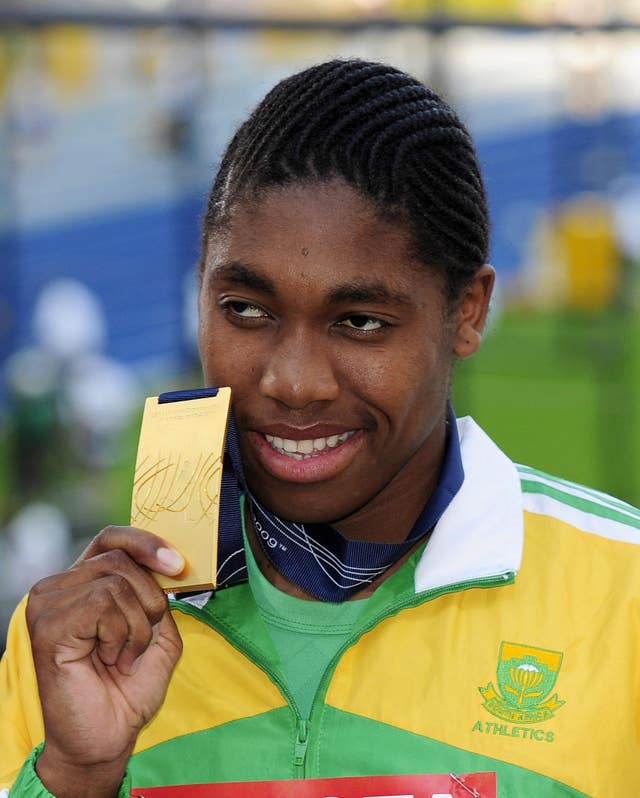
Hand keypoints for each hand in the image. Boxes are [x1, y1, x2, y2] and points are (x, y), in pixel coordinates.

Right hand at [26, 526, 185, 797]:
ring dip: (136, 625)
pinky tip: (108, 659)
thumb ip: (161, 595)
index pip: (112, 538)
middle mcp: (60, 587)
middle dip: (149, 601)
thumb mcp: (159, 632)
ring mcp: (49, 602)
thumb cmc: (127, 688)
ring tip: (122, 656)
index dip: (146, 542)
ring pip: (116, 581)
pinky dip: (120, 633)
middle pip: (121, 559)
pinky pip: (103, 603)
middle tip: (141, 642)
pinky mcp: (48, 623)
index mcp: (84, 583)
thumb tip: (172, 562)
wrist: (106, 738)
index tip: (177, 564)